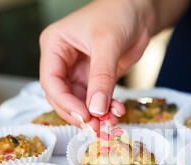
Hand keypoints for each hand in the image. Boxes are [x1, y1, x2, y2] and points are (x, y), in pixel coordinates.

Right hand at [39, 0, 154, 130]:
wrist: (139, 11)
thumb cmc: (117, 14)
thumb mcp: (107, 44)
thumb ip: (102, 78)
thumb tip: (96, 109)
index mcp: (55, 46)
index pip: (51, 82)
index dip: (65, 103)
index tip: (84, 116)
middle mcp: (63, 61)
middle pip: (62, 97)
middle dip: (79, 114)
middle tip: (96, 126)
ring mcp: (78, 72)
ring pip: (79, 103)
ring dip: (94, 115)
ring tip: (110, 121)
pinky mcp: (95, 79)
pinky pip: (95, 101)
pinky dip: (105, 110)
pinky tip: (117, 112)